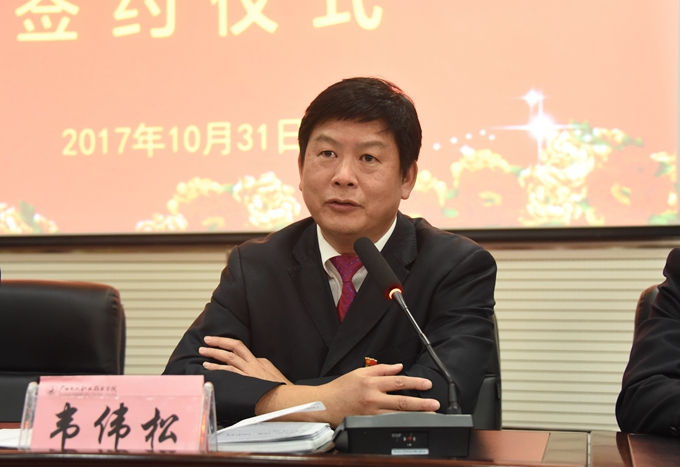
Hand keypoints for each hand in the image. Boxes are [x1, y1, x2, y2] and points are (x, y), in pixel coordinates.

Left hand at [199, 336, 291, 384]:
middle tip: (207, 340)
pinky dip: (217, 368)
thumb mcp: (274, 377)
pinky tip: (208, 367)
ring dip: (214, 353)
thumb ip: (263, 373)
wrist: (287, 398)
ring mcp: (249, 371)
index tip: (221, 349)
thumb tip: (256, 374)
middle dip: (220, 341)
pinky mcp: (245, 380)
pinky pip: (228, 371)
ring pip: (229, 357)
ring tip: (203, 351)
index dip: (230, 348)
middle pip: (235, 346)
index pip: (244, 351)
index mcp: (261, 362)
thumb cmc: (282, 391)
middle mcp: (254, 363)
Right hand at [255, 363, 439, 426]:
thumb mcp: (359, 372)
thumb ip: (380, 369)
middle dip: (421, 402)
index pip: (398, 381)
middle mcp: (373, 398)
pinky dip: (400, 422)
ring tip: (429, 415)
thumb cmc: (341, 388)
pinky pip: (388, 422)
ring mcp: (371, 412)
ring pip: (397, 414)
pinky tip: (410, 422)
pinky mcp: (368, 422)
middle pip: (402, 400)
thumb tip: (398, 367)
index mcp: (371, 383)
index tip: (427, 384)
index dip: (415, 382)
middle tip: (434, 404)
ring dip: (415, 414)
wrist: (325, 404)